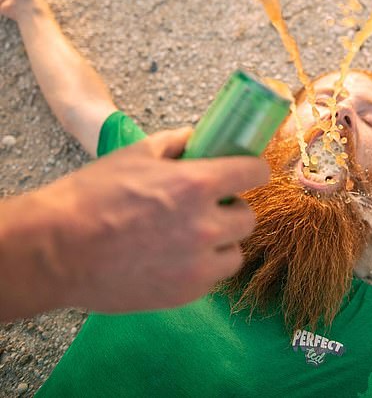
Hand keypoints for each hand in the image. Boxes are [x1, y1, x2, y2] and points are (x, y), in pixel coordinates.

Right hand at [0, 128, 267, 318]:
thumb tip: (202, 138)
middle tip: (211, 207)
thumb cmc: (93, 196)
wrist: (56, 249)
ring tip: (195, 237)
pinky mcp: (184, 293)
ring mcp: (196, 265)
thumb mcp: (138, 153)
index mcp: (197, 184)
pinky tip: (176, 258)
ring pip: (235, 253)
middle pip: (249, 217)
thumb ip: (178, 142)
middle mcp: (205, 226)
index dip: (252, 170)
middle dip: (233, 208)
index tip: (248, 173)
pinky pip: (212, 278)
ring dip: (222, 242)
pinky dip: (202, 268)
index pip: (254, 173)